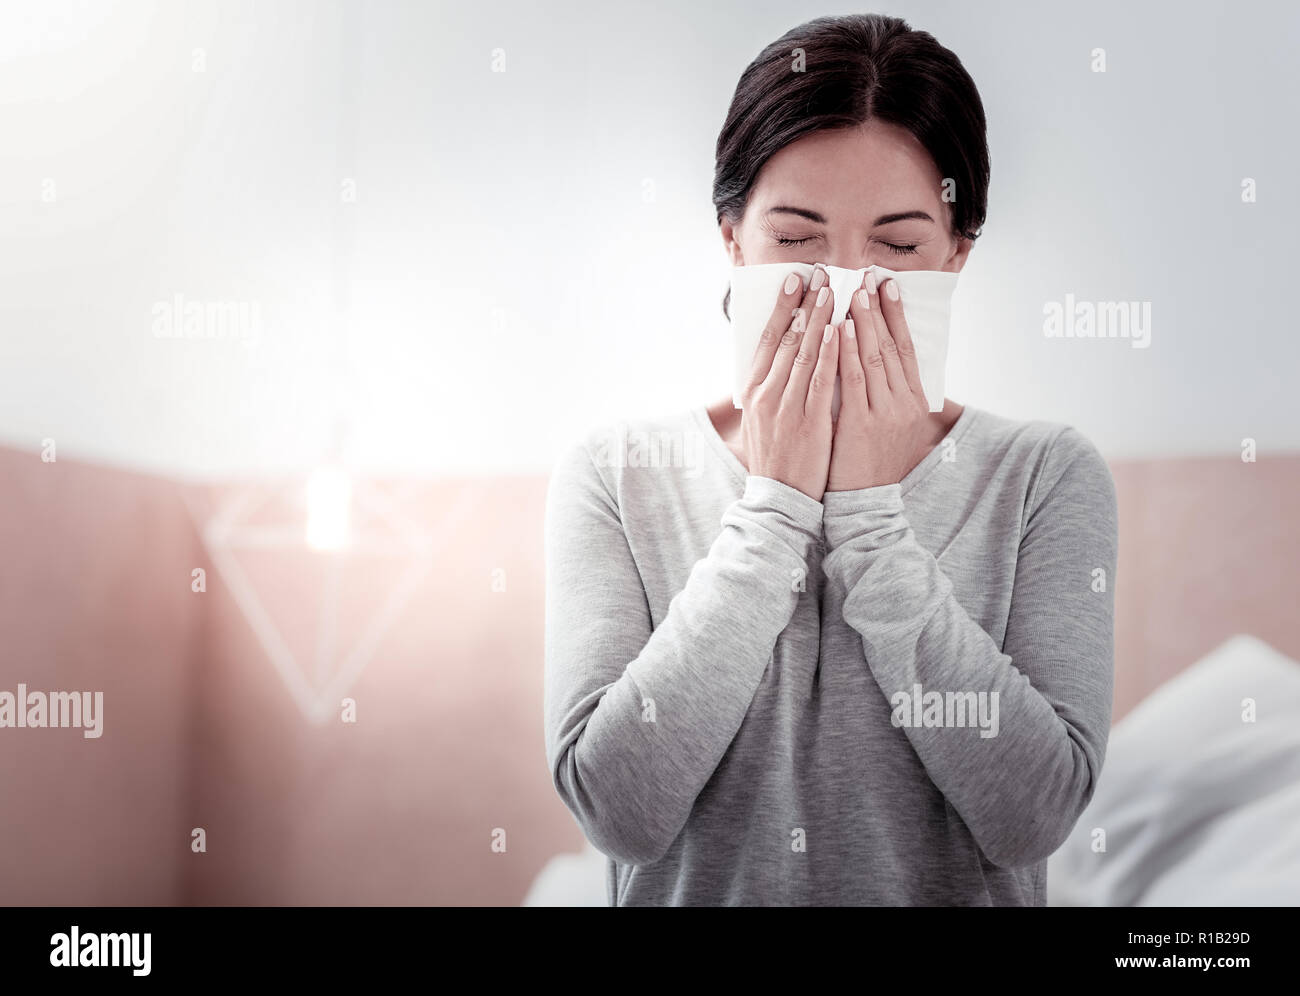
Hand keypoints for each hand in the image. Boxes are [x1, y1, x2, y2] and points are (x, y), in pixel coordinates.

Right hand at [738, 265, 839, 500]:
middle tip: (820, 273)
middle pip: (787, 338)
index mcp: (752, 391)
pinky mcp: (809, 422)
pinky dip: (830, 354)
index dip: (782, 306)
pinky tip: (840, 331)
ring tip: (834, 291)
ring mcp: (786, 407)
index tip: (794, 280)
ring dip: (820, 319)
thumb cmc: (774, 458)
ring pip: (804, 353)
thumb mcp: (760, 419)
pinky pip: (821, 381)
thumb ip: (768, 388)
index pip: (768, 339)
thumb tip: (773, 359)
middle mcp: (766, 394)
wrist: (779, 499)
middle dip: (805, 303)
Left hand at [827, 272, 931, 491]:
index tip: (887, 286)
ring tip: (852, 292)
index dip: (896, 315)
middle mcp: (903, 403)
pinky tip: (836, 329)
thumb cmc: (871, 463)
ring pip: (873, 358)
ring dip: (862, 322)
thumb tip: (885, 362)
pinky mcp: (861, 424)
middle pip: (891, 346)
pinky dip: (844, 352)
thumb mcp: (891, 427)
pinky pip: (852, 381)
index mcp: (912, 402)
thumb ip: (891, 395)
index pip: (905, 348)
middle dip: (878, 309)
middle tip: (868, 277)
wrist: (866, 504)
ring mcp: (884, 413)